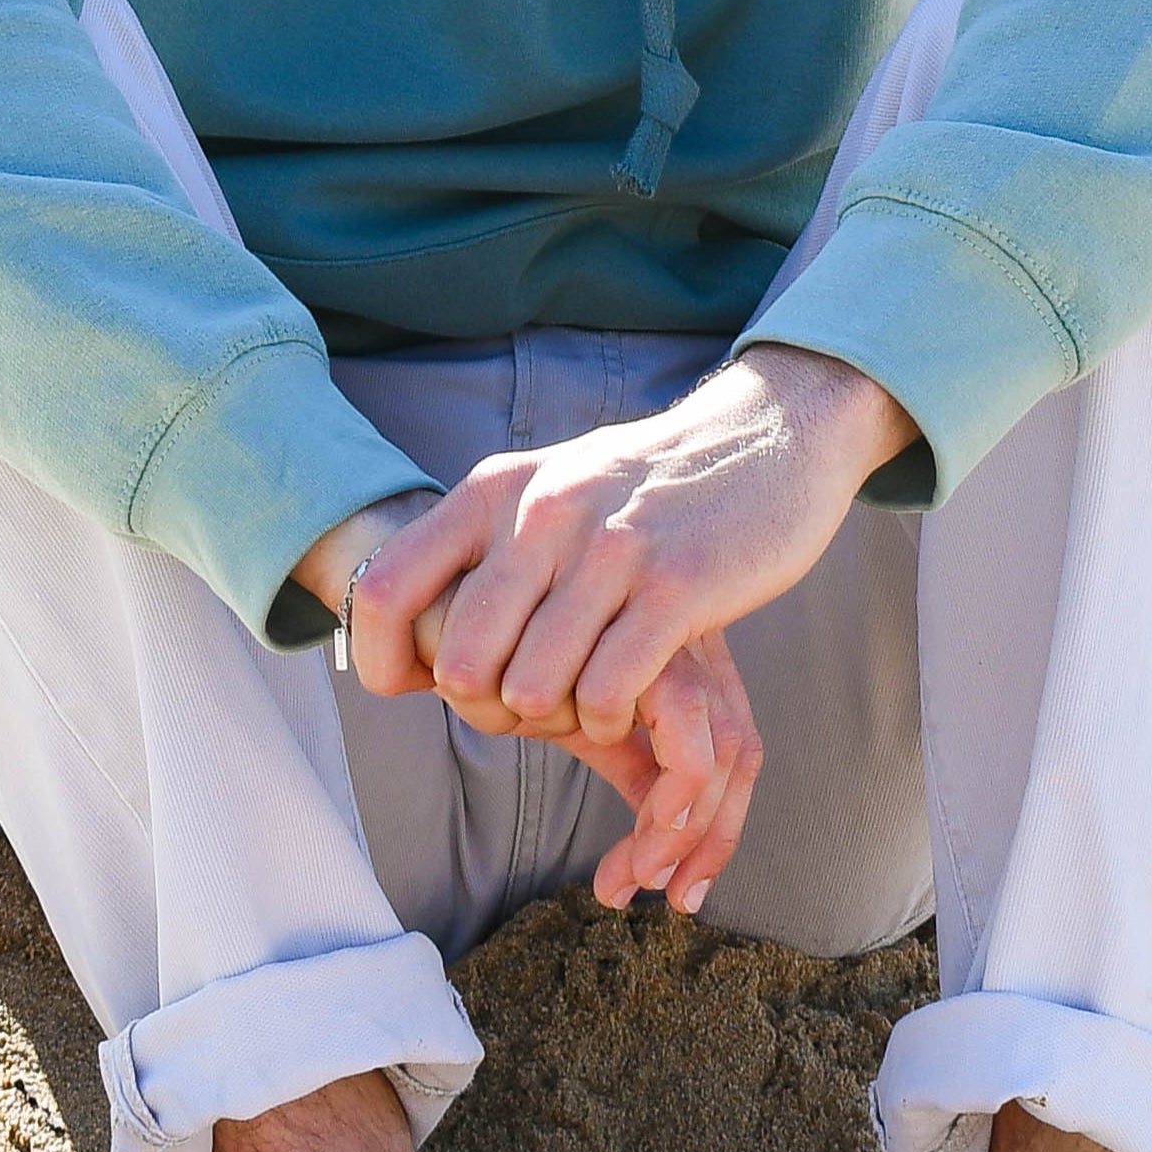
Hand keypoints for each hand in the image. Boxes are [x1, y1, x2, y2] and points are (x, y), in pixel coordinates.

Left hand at [340, 347, 915, 914]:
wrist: (769, 432)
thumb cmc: (647, 481)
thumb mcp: (548, 484)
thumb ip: (482, 536)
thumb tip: (397, 602)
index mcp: (495, 489)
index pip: (386, 588)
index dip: (382, 658)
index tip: (416, 686)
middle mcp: (542, 512)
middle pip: (461, 661)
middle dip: (484, 707)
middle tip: (525, 705)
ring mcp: (610, 549)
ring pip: (531, 687)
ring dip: (555, 718)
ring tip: (582, 701)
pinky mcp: (678, 587)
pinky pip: (606, 692)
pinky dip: (607, 719)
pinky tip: (624, 704)